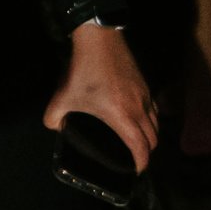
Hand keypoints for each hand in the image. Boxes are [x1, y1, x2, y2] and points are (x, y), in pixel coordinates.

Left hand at [47, 23, 155, 170]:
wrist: (99, 38)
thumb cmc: (83, 69)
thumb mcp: (61, 97)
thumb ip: (54, 118)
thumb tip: (55, 128)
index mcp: (122, 116)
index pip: (141, 147)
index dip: (141, 163)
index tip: (135, 171)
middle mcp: (139, 107)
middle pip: (154, 138)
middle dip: (147, 152)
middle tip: (134, 159)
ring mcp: (145, 94)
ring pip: (156, 122)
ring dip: (151, 136)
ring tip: (138, 142)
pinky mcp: (144, 83)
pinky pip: (154, 108)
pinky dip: (151, 119)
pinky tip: (138, 118)